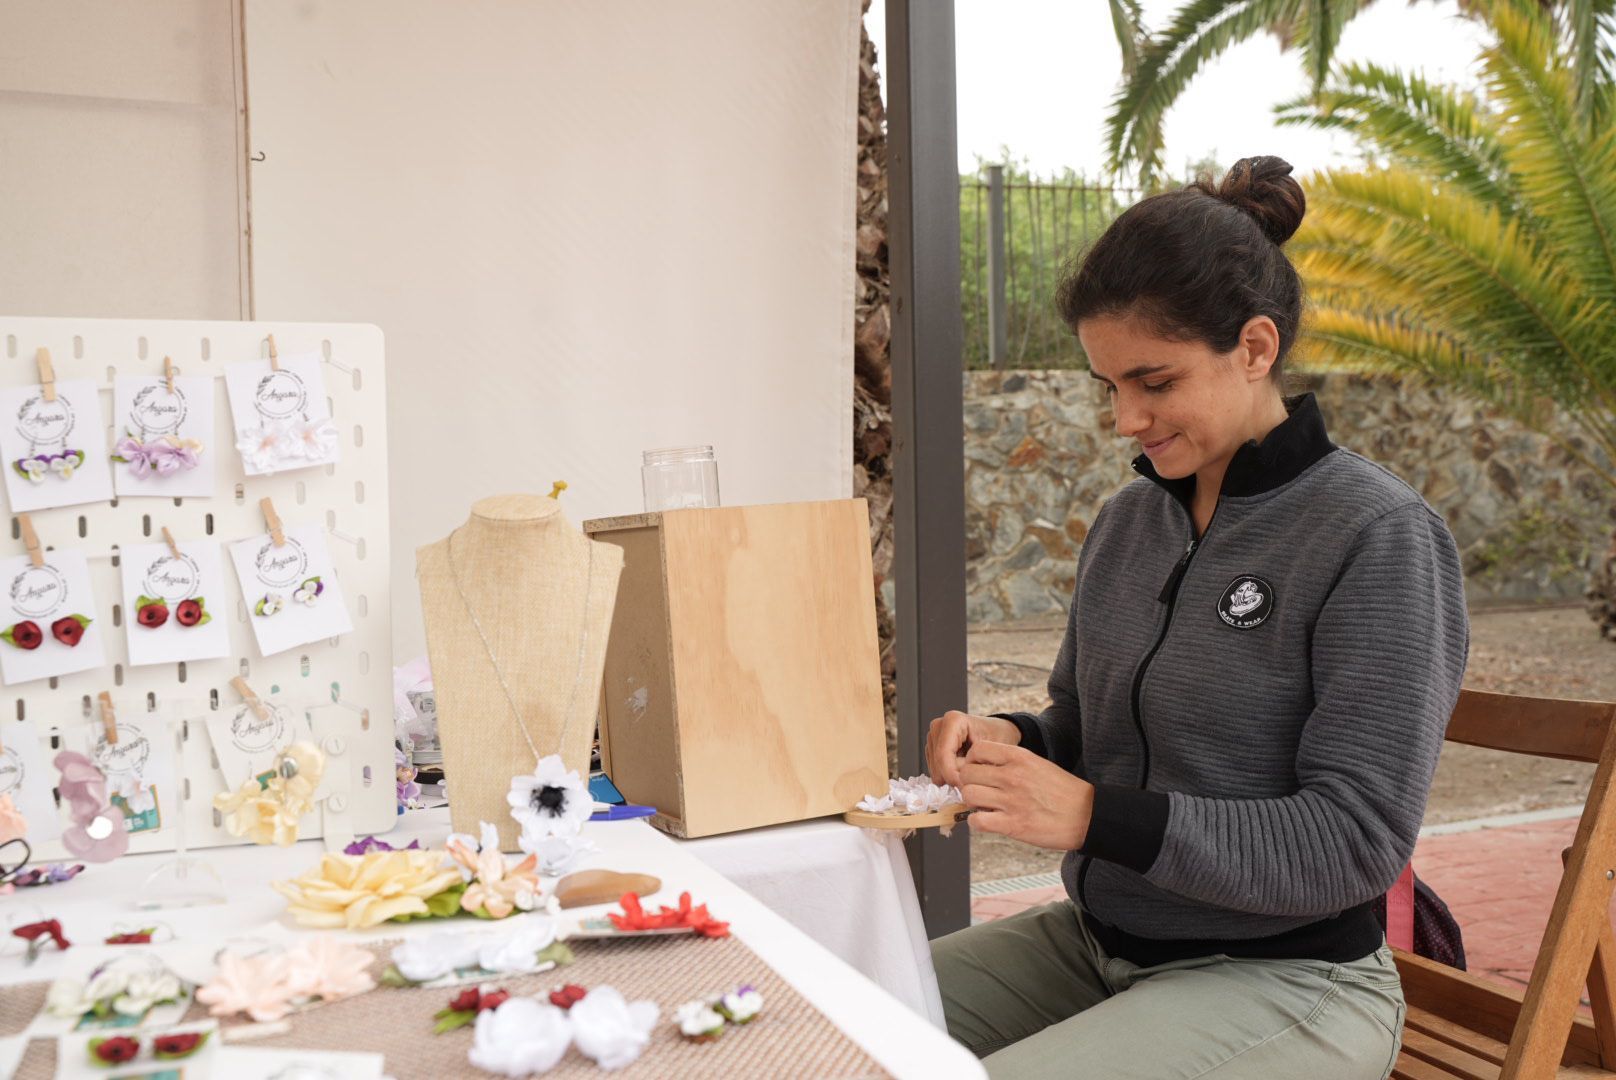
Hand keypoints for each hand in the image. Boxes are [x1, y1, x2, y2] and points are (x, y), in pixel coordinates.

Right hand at [926, 711, 1020, 788]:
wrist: (997, 732)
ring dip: (952, 777)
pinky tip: (963, 770)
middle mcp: (939, 726)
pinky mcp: (932, 749)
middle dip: (953, 776)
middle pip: (937, 763)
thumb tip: (960, 782)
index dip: (952, 774)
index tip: (965, 787)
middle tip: (973, 780)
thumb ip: (975, 766)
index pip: (943, 754)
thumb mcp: (991, 751)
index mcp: (952, 721)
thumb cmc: (996, 738)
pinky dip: (950, 776)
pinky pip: (936, 772)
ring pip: (935, 771)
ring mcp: (933, 737)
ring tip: (971, 771)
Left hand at [958, 739, 1093, 851]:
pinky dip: (977, 822)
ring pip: (968, 795)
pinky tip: (987, 821)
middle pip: (967, 773)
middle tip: (980, 791)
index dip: (972, 761)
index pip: (977, 750)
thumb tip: (982, 766)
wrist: (1086, 815)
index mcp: (1019, 757)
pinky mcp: (1012, 824)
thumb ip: (1010, 763)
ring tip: (984, 806)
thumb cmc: (1062, 791)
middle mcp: (1012, 776)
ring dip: (971, 803)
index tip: (979, 771)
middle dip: (969, 783)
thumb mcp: (1036, 764)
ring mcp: (1011, 800)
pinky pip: (977, 821)